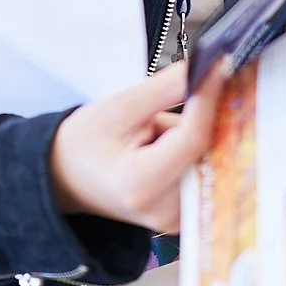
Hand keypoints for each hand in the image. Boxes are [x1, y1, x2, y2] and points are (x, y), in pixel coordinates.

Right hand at [50, 60, 226, 230]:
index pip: (194, 138)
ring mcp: (177, 218)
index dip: (209, 98)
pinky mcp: (185, 215)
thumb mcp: (120, 106)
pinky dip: (194, 148)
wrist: (66, 176)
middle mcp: (164, 210)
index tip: (219, 67)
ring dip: (195, 134)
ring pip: (209, 157)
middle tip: (180, 97)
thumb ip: (168, 87)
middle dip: (202, 118)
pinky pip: (205, 169)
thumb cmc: (85, 144)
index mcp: (141, 185)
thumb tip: (209, 67)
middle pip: (208, 149)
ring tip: (153, 132)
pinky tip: (163, 144)